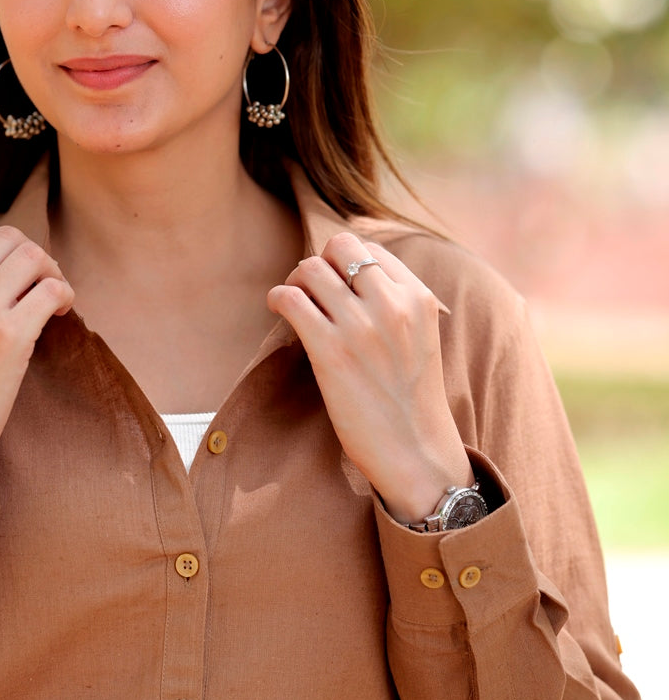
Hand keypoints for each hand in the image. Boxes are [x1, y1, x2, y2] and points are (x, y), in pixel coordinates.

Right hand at [0, 227, 73, 499]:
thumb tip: (5, 268)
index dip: (10, 256)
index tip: (22, 282)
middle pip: (9, 239)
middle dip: (36, 258)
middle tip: (46, 287)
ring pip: (33, 257)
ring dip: (54, 274)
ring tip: (55, 303)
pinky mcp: (8, 336)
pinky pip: (52, 291)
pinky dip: (65, 297)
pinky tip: (60, 318)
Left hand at [266, 234, 471, 523]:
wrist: (416, 452)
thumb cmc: (412, 401)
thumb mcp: (421, 339)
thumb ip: (397, 306)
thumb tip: (351, 278)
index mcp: (419, 298)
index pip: (371, 249)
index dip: (345, 262)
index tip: (334, 283)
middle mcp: (393, 305)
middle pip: (339, 247)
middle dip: (319, 262)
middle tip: (310, 290)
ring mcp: (361, 327)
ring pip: (311, 268)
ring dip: (295, 280)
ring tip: (295, 303)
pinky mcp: (331, 351)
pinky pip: (291, 299)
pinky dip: (278, 298)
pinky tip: (279, 311)